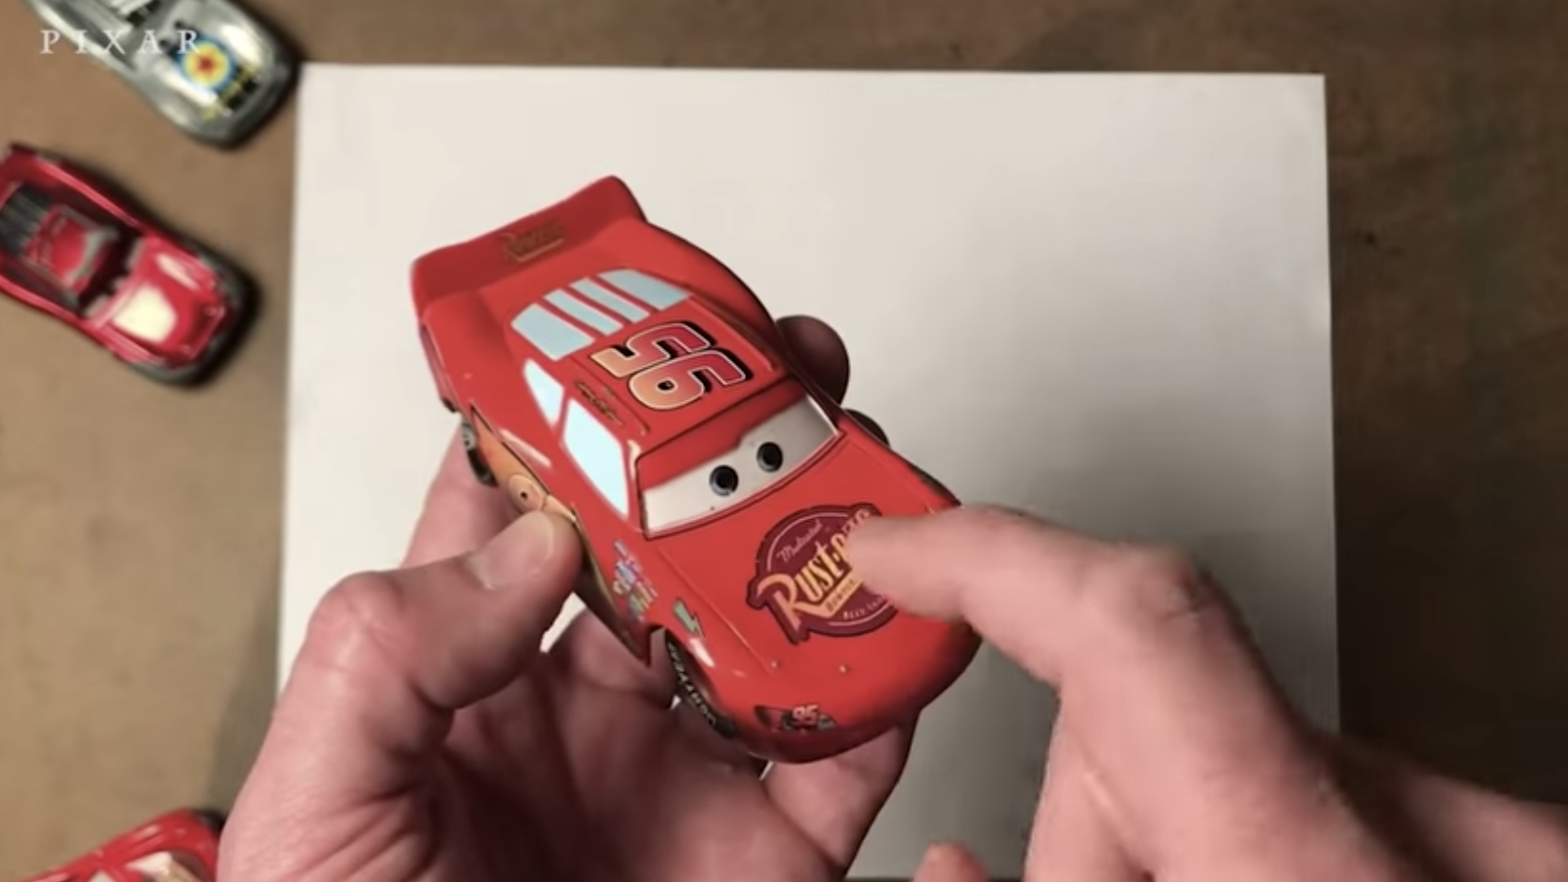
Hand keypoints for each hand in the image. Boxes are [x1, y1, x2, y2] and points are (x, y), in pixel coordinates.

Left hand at [220, 317, 910, 881]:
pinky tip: (909, 609)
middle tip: (780, 361)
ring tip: (859, 454)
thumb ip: (399, 642)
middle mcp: (591, 708)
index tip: (627, 328)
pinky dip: (895, 679)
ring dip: (824, 537)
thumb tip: (535, 534)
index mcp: (470, 677)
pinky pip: (853, 752)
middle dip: (732, 443)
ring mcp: (688, 774)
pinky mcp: (773, 853)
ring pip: (775, 624)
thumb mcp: (320, 795)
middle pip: (675, 542)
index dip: (572, 412)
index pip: (520, 509)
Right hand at [850, 507, 1567, 881]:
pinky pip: (1341, 815)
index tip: (899, 550)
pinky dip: (1266, 866)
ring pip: (1255, 773)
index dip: (987, 559)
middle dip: (1089, 824)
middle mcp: (1457, 851)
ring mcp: (1515, 859)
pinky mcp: (1533, 868)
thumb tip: (949, 871)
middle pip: (1171, 727)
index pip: (1136, 627)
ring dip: (1185, 855)